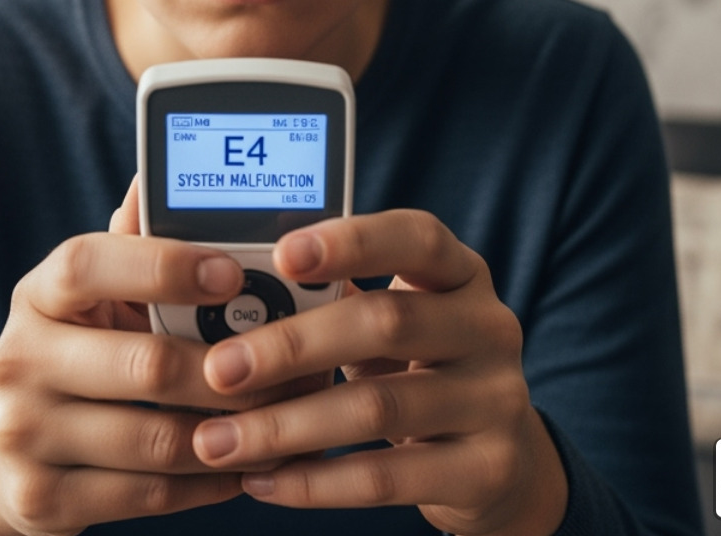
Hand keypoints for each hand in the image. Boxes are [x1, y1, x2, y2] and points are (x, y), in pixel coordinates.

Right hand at [0, 178, 301, 535]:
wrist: (8, 459)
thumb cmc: (82, 356)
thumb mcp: (98, 299)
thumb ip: (137, 246)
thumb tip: (155, 174)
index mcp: (38, 295)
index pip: (88, 265)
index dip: (163, 266)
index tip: (233, 272)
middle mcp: (18, 360)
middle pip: (143, 364)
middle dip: (230, 369)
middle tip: (292, 366)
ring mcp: (23, 434)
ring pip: (157, 438)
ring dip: (235, 432)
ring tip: (286, 418)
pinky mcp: (40, 499)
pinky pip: (151, 495)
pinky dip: (211, 483)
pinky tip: (246, 465)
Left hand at [187, 209, 568, 535]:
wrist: (500, 461)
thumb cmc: (416, 372)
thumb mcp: (391, 325)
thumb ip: (333, 305)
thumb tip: (230, 305)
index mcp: (461, 274)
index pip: (416, 238)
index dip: (351, 242)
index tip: (282, 255)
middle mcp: (489, 327)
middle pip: (387, 323)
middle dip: (291, 346)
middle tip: (220, 370)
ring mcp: (496, 400)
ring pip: (377, 407)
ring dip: (286, 426)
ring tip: (220, 441)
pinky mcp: (487, 469)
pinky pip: (387, 478)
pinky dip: (315, 482)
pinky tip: (264, 481)